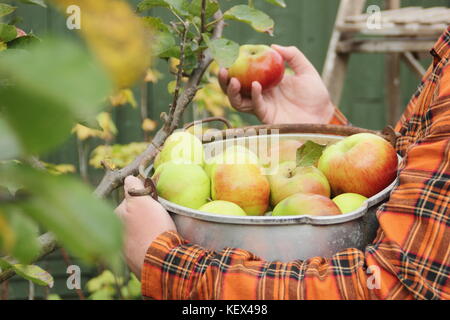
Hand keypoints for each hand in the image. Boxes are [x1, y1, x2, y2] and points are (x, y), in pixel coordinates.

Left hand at [115, 176, 175, 278]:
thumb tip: (129, 178)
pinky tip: (157, 245)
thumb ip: (134, 187)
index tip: (154, 204)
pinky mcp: (133, 262)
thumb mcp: (143, 201)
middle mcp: (114, 233)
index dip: (144, 200)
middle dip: (143, 216)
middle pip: (132, 216)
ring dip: (146, 231)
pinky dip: (149, 245)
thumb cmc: (151, 227)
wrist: (160, 261)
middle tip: (158, 219)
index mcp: (115, 217)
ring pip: (137, 232)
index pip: (130, 200)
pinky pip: (142, 247)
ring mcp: (123, 250)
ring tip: (159, 233)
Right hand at [219, 45, 334, 124]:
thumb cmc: (316, 95)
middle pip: (235, 90)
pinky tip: (256, 85)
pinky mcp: (267, 116)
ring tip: (233, 80)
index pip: (244, 74)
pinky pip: (255, 106)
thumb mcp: (306, 70)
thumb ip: (293, 55)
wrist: (323, 115)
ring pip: (239, 101)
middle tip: (222, 70)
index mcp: (266, 82)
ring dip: (232, 91)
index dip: (234, 67)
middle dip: (224, 82)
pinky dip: (254, 95)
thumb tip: (273, 46)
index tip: (229, 56)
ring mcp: (263, 106)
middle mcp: (261, 95)